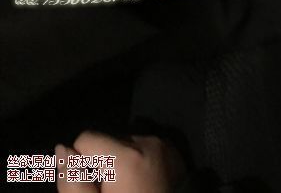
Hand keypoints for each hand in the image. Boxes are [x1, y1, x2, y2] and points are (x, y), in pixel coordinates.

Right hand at [55, 132, 184, 192]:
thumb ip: (73, 181)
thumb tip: (62, 149)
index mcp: (125, 155)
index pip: (86, 138)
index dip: (81, 162)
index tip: (92, 184)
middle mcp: (146, 141)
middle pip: (108, 140)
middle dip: (103, 162)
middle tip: (111, 189)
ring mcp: (163, 144)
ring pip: (127, 143)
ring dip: (121, 161)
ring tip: (128, 187)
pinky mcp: (173, 149)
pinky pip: (145, 147)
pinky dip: (138, 160)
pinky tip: (143, 182)